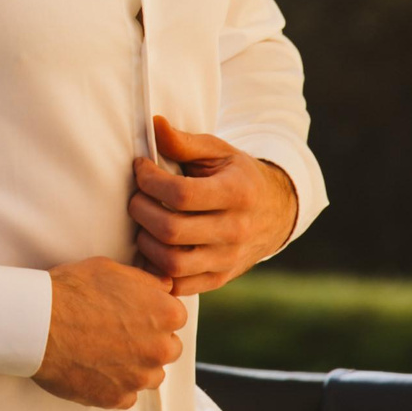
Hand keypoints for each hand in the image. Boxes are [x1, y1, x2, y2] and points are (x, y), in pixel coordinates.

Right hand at [34, 256, 186, 409]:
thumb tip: (165, 288)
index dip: (153, 315)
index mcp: (166, 314)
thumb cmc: (71, 291)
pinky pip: (125, 396)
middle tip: (117, 334)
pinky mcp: (117, 398)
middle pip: (167, 350)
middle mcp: (160, 349)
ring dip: (134, 367)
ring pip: (149, 376)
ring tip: (103, 353)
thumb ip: (147, 282)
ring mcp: (139, 377)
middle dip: (149, 343)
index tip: (133, 315)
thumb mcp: (112, 270)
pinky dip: (112, 386)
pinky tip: (92, 369)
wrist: (36, 322)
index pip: (175, 318)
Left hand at [129, 115, 297, 297]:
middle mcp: (236, 230)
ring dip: (145, 242)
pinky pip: (179, 285)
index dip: (150, 181)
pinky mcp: (220, 278)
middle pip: (171, 230)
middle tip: (136, 197)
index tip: (140, 168)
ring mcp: (228, 259)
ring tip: (143, 222)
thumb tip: (154, 125)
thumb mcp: (218, 152)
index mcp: (237, 194)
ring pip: (172, 263)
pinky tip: (152, 247)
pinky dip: (157, 271)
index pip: (181, 194)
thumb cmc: (237, 176)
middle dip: (141, 211)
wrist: (275, 211)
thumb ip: (184, 142)